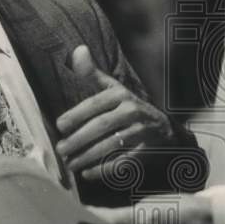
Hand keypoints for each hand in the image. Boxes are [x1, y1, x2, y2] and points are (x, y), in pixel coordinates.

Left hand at [56, 45, 173, 180]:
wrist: (165, 131)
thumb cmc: (130, 108)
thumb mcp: (114, 89)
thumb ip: (93, 74)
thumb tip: (78, 49)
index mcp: (122, 94)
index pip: (96, 104)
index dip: (76, 114)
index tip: (60, 126)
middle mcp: (134, 111)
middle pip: (102, 126)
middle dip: (79, 139)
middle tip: (61, 149)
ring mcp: (142, 132)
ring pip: (111, 145)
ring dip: (88, 156)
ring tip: (70, 163)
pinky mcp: (148, 151)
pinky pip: (123, 162)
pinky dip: (104, 169)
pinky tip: (88, 174)